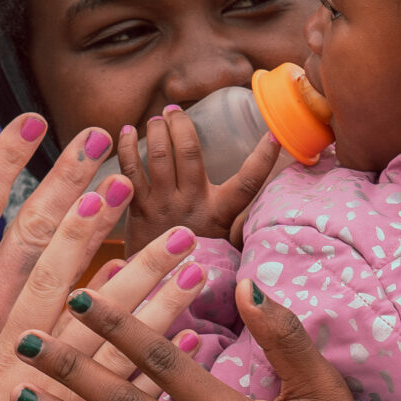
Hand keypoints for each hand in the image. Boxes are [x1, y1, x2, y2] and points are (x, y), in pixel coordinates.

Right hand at [0, 195, 203, 400]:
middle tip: (178, 229)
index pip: (48, 280)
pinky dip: (168, 377)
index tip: (102, 195)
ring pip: (130, 355)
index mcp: (4, 357)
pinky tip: (197, 346)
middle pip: (103, 313)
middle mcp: (49, 383)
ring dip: (166, 312)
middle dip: (142, 265)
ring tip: (199, 274)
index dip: (77, 234)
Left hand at [118, 106, 281, 254]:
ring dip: (158, 131)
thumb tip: (264, 207)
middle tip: (175, 110)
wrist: (156, 290)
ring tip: (158, 118)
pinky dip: (127, 147)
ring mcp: (163, 206)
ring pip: (160, 156)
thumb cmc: (195, 260)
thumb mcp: (226, 244)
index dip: (263, 159)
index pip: (248, 183)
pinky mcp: (137, 209)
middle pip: (190, 154)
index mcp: (220, 214)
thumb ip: (240, 222)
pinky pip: (131, 170)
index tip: (274, 134)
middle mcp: (193, 206)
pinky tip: (126, 132)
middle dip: (182, 125)